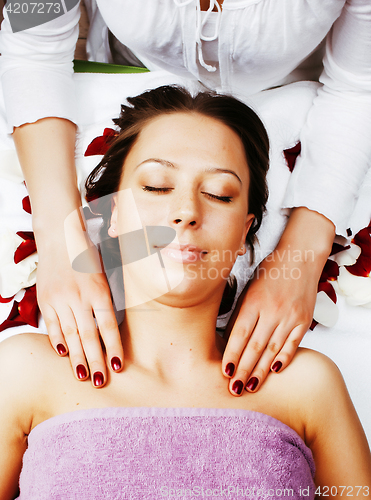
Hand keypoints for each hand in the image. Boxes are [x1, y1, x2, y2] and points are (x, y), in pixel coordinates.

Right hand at [36, 237, 122, 388]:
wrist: (60, 237)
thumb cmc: (86, 257)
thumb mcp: (103, 275)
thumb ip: (105, 301)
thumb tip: (109, 330)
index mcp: (99, 290)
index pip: (108, 326)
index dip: (114, 348)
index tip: (119, 366)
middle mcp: (79, 296)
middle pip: (89, 335)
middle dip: (96, 360)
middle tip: (101, 381)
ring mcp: (60, 298)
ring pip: (70, 333)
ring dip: (76, 357)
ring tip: (83, 376)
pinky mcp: (45, 298)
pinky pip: (51, 324)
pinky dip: (57, 340)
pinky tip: (63, 354)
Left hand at [221, 207, 334, 395]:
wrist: (300, 258)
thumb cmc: (269, 272)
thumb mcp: (249, 288)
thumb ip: (241, 313)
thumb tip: (231, 339)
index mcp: (254, 301)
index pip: (240, 334)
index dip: (231, 354)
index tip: (224, 371)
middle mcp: (272, 310)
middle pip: (255, 346)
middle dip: (243, 370)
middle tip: (234, 389)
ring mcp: (290, 316)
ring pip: (273, 349)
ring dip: (261, 371)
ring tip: (251, 386)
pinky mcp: (304, 320)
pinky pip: (292, 344)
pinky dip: (284, 359)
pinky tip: (275, 372)